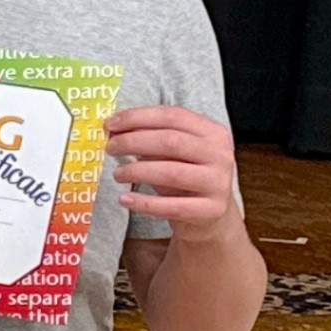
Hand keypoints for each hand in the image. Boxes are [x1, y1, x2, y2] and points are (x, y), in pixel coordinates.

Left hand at [104, 104, 242, 239]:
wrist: (211, 214)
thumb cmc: (185, 175)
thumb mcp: (172, 153)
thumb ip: (150, 138)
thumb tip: (113, 130)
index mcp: (213, 132)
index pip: (173, 116)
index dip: (138, 117)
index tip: (110, 124)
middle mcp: (220, 155)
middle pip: (171, 142)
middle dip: (134, 142)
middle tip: (110, 148)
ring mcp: (218, 183)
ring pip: (171, 173)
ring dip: (137, 171)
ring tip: (117, 174)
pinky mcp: (212, 210)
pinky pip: (173, 206)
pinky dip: (144, 203)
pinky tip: (124, 199)